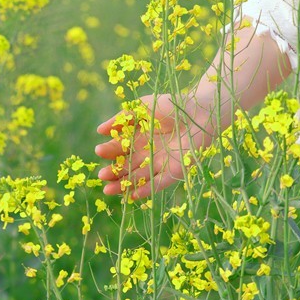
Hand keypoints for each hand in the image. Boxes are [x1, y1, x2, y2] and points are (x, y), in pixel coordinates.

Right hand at [95, 90, 219, 201]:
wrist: (201, 110)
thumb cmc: (173, 104)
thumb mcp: (144, 107)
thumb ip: (122, 117)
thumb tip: (99, 130)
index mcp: (139, 136)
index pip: (119, 147)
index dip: (109, 150)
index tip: (98, 151)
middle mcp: (147, 151)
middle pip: (126, 165)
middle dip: (113, 172)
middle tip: (101, 176)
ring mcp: (159, 163)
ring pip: (138, 177)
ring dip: (123, 185)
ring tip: (108, 190)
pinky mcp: (174, 171)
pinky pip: (157, 183)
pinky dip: (145, 190)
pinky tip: (131, 195)